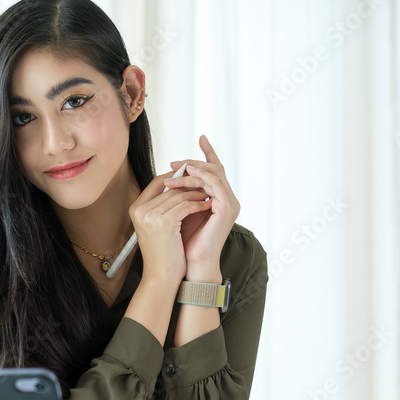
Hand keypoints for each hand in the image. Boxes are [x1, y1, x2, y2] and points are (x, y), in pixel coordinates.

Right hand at [128, 169, 211, 288]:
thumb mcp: (157, 226)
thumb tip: (179, 187)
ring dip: (197, 194)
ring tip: (210, 194)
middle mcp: (140, 210)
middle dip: (190, 184)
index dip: (176, 178)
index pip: (157, 182)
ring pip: (179, 195)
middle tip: (206, 184)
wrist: (161, 276)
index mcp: (136, 208)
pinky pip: (185, 206)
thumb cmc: (162, 254)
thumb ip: (162, 206)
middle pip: (169, 187)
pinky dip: (198, 205)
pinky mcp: (164, 222)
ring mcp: (150, 215)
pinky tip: (207, 205)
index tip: (193, 178)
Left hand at [164, 135, 239, 279]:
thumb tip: (170, 176)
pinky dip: (201, 178)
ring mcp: (230, 203)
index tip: (201, 136)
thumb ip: (183, 194)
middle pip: (215, 169)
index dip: (210, 153)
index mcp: (219, 199)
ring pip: (214, 175)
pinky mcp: (227, 209)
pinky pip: (215, 185)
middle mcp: (228, 199)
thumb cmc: (185, 241)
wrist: (192, 263)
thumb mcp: (182, 210)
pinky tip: (187, 174)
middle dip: (194, 162)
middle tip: (174, 162)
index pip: (216, 170)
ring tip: (175, 168)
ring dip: (193, 170)